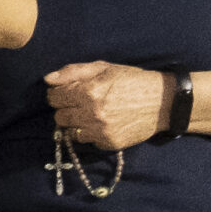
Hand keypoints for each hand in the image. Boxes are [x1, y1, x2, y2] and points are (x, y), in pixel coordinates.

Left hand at [42, 61, 168, 150]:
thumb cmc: (132, 80)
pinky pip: (86, 141)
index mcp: (88, 91)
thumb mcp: (104, 67)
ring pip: (70, 131)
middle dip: (65, 108)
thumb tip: (48, 79)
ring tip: (89, 114)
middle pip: (59, 117)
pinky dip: (89, 133)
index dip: (57, 94)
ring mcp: (100, 131)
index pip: (54, 98)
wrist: (162, 102)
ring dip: (75, 123)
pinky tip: (102, 123)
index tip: (65, 92)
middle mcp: (92, 113)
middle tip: (78, 103)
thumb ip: (73, 72)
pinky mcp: (108, 144)